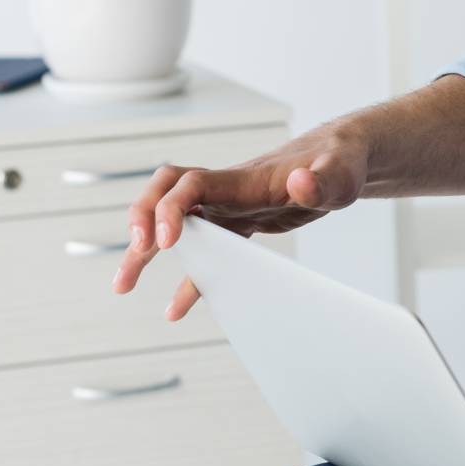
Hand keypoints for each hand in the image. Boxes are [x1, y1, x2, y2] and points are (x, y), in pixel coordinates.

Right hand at [112, 122, 367, 320]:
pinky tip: (176, 309)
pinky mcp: (240, 222)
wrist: (343, 156)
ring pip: (176, 223)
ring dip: (144, 251)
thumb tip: (300, 182)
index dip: (169, 208)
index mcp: (245, 178)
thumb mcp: (340, 174)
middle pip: (166, 193)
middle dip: (141, 219)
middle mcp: (228, 188)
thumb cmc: (342, 162)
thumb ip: (322, 180)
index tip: (164, 242)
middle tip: (137, 253)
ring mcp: (231, 205)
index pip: (191, 184)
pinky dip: (189, 278)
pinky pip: (205, 250)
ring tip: (121, 285)